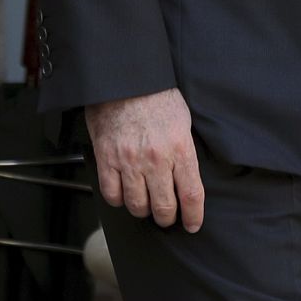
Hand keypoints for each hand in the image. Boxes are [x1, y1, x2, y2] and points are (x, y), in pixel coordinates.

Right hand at [85, 87, 204, 232]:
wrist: (124, 76)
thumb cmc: (155, 95)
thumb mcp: (182, 120)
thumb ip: (184, 150)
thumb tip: (186, 178)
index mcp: (179, 148)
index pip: (191, 195)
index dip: (193, 216)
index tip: (192, 224)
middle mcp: (156, 159)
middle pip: (164, 207)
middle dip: (167, 217)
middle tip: (166, 215)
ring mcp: (129, 160)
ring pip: (137, 206)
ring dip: (142, 210)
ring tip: (144, 203)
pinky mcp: (107, 158)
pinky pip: (111, 194)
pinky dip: (118, 199)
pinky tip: (122, 192)